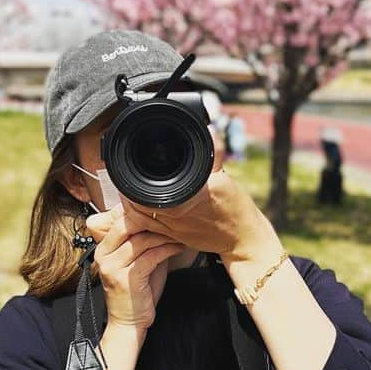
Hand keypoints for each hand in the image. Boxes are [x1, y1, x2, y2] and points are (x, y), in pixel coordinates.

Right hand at [85, 204, 185, 330]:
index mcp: (104, 248)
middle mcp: (104, 255)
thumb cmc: (136, 292)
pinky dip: (167, 249)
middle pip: (126, 226)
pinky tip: (177, 247)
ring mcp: (113, 267)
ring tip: (178, 233)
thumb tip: (162, 221)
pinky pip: (150, 256)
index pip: (119, 221)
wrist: (129, 322)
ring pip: (141, 240)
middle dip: (151, 221)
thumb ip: (143, 242)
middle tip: (171, 218)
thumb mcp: (138, 261)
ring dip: (163, 235)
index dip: (139, 213)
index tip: (160, 211)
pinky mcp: (126, 278)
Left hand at [124, 163, 277, 265]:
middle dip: (130, 190)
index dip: (136, 179)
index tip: (132, 166)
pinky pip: (148, 228)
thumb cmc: (236, 209)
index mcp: (188, 198)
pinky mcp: (174, 238)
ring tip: (129, 191)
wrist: (243, 239)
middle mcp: (177, 216)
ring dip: (130, 205)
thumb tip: (210, 130)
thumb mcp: (225, 178)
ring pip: (139, 219)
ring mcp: (173, 230)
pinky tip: (140, 207)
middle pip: (138, 204)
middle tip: (127, 177)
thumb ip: (215, 153)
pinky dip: (140, 218)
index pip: (151, 188)